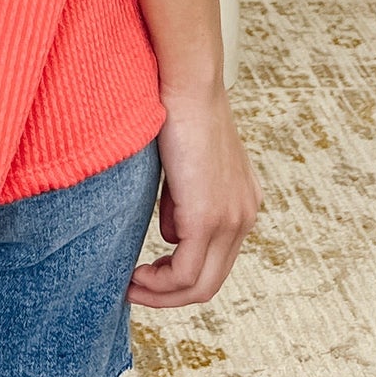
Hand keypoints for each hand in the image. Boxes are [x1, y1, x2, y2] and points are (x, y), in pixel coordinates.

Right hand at [127, 83, 262, 306]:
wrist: (188, 82)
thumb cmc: (178, 108)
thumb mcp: (185, 164)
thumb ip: (182, 202)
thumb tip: (170, 235)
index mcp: (243, 202)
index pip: (216, 258)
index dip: (182, 274)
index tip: (148, 272)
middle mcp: (245, 216)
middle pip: (212, 281)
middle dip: (170, 294)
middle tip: (135, 290)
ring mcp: (231, 220)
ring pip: (200, 285)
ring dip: (162, 294)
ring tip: (130, 287)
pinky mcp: (208, 219)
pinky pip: (185, 274)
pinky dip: (158, 284)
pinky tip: (134, 276)